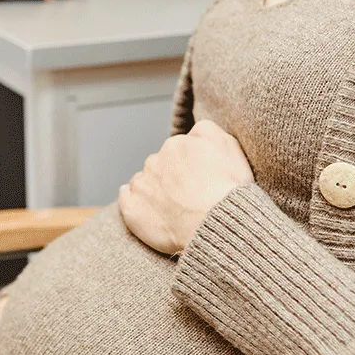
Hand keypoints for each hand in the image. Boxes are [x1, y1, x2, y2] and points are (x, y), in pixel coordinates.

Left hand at [118, 120, 254, 254]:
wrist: (215, 224)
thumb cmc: (226, 189)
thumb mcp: (228, 146)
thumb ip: (207, 131)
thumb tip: (194, 132)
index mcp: (176, 144)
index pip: (178, 150)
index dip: (189, 166)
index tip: (199, 179)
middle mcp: (154, 160)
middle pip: (160, 165)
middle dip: (171, 177)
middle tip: (189, 196)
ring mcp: (141, 185)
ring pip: (143, 181)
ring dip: (153, 190)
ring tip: (173, 208)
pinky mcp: (131, 208)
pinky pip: (126, 199)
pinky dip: (134, 202)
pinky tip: (148, 211)